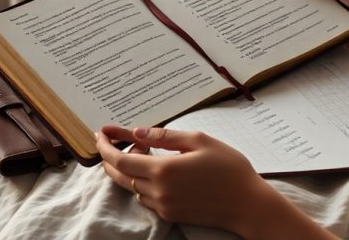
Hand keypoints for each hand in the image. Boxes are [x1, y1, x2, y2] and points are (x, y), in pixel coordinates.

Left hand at [96, 126, 283, 235]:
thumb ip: (165, 136)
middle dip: (110, 158)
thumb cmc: (228, 168)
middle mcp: (158, 191)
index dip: (106, 146)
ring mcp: (163, 206)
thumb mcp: (199, 141)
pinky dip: (142, 181)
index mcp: (163, 170)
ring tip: (145, 149)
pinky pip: (146, 197)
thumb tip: (137, 132)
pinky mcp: (170, 215)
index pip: (120, 160)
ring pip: (132, 186)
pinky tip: (157, 169)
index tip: (101, 133)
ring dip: (130, 168)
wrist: (247, 204)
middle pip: (119, 175)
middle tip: (111, 140)